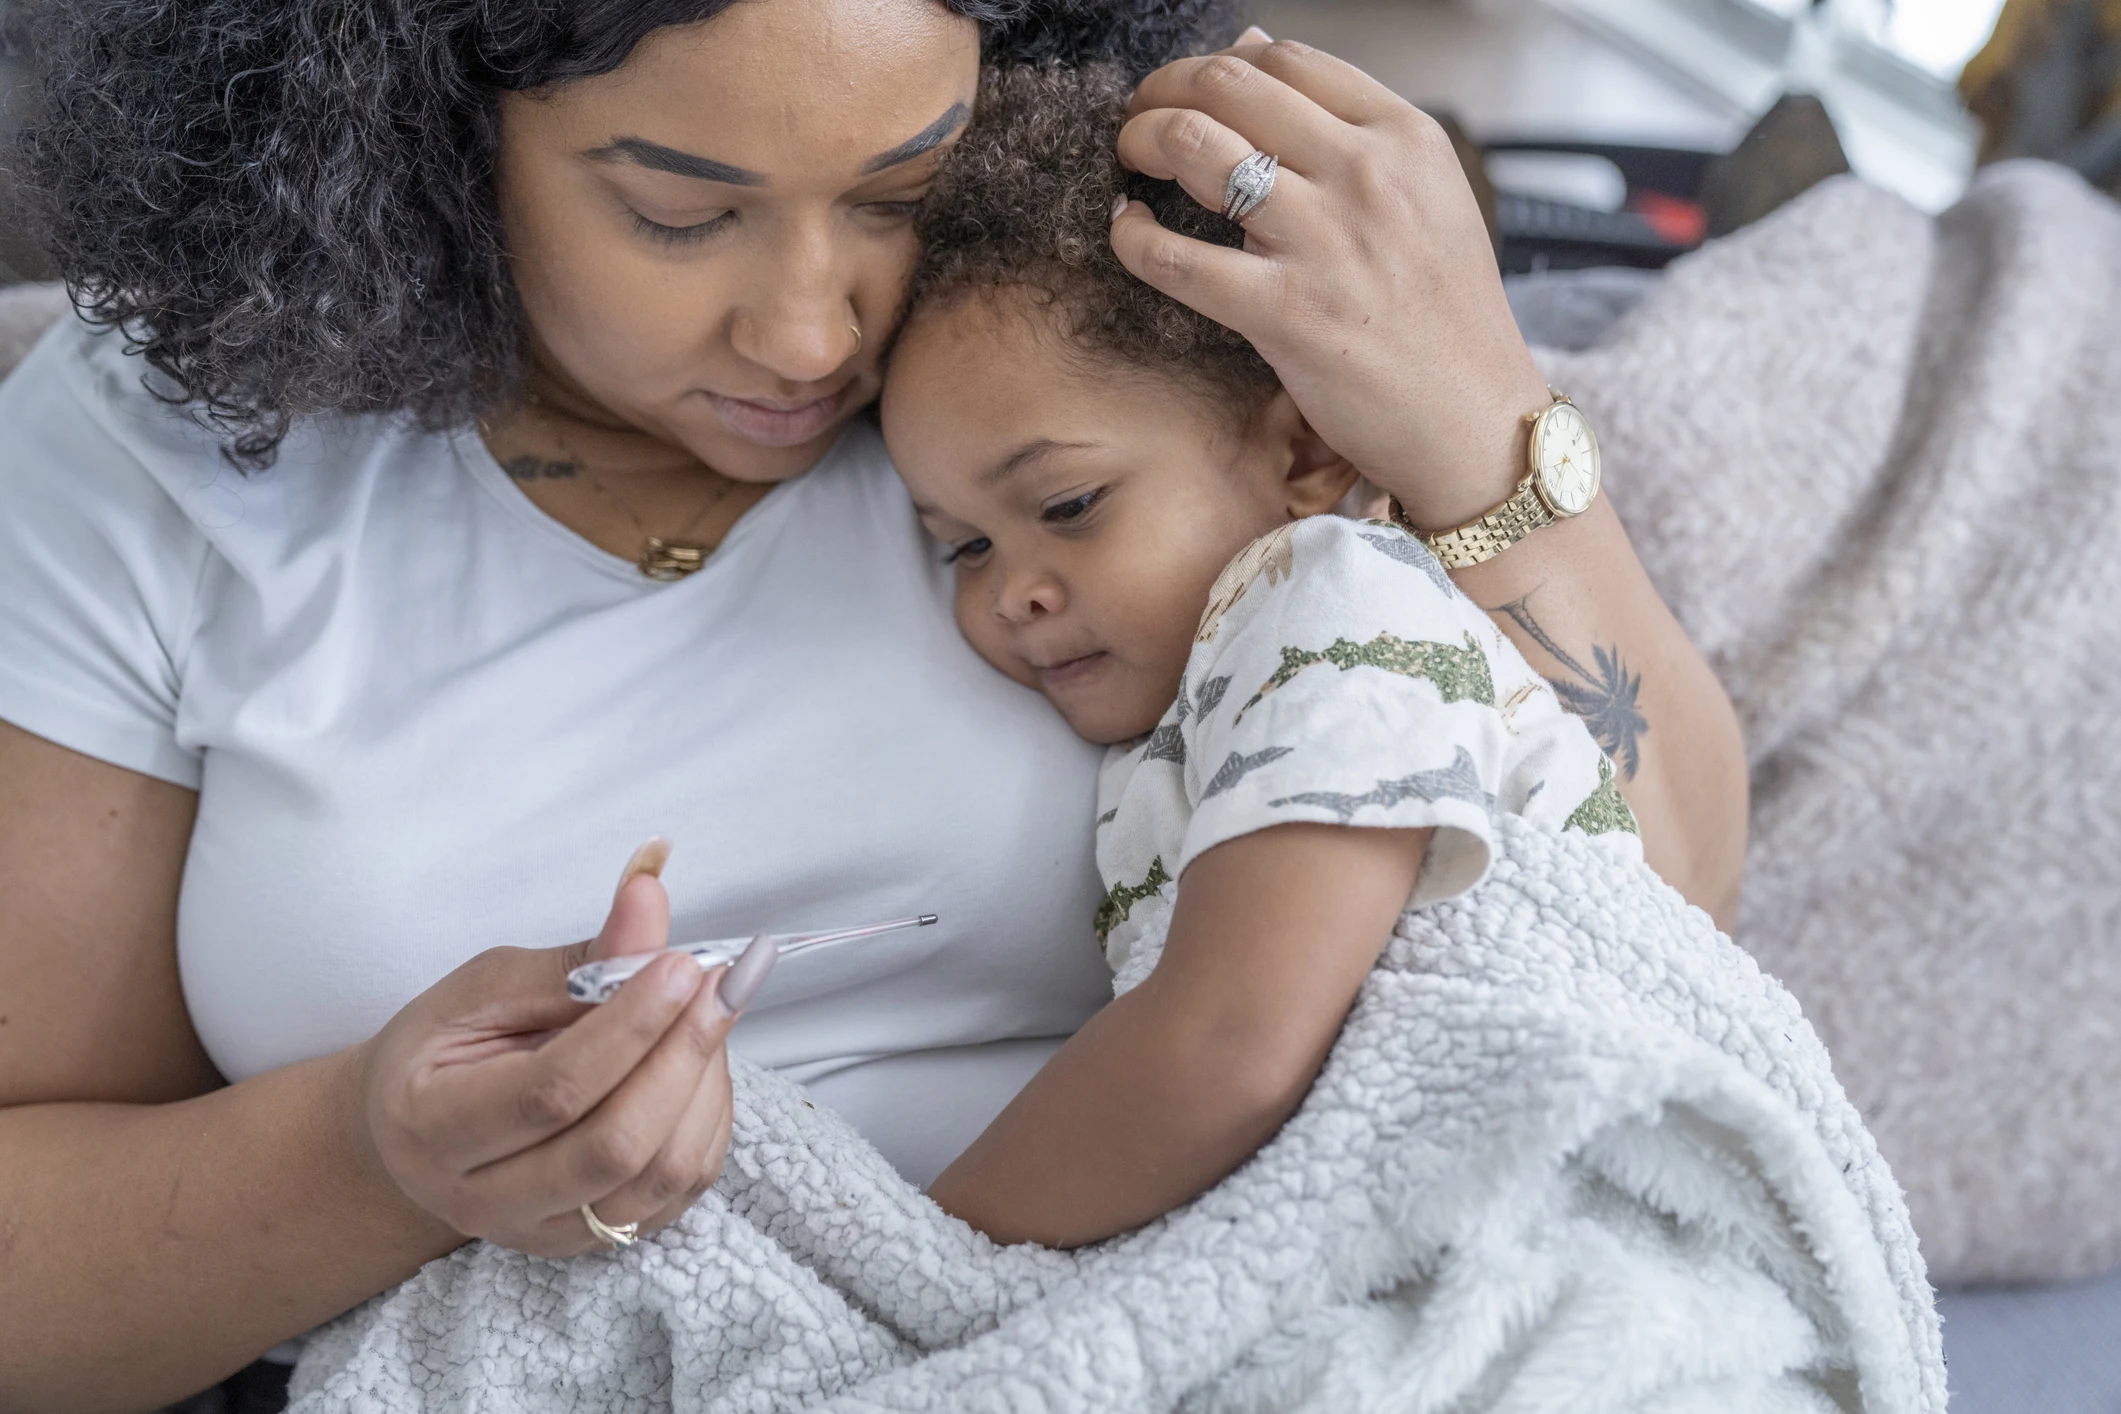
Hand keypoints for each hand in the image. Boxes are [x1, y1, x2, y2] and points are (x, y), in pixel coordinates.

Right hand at [353, 842, 738, 1256]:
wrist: (417, 1137)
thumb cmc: (447, 1050)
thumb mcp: (489, 987)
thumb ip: (576, 958)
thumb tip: (649, 895)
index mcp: (435, 1129)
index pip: (552, 1091)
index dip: (629, 1027)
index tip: (680, 964)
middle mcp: (486, 1202)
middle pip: (614, 1146)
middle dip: (681, 1054)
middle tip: (716, 982)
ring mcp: (547, 1233)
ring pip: (658, 1176)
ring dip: (704, 1085)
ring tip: (708, 1013)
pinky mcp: (597, 1240)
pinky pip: (680, 1191)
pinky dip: (709, 1120)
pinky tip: (700, 1062)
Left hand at [1112, 31, 1551, 530]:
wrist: (1476, 421)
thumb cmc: (1447, 317)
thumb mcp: (1426, 196)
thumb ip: (1347, 126)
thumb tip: (1255, 49)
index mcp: (1404, 138)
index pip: (1285, 61)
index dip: (1216, 63)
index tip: (1190, 90)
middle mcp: (1365, 176)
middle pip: (1228, 87)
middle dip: (1163, 91)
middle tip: (1142, 117)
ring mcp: (1322, 243)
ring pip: (1193, 147)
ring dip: (1140, 142)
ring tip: (1130, 163)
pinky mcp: (1284, 314)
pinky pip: (1177, 259)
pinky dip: (1132, 236)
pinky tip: (1129, 230)